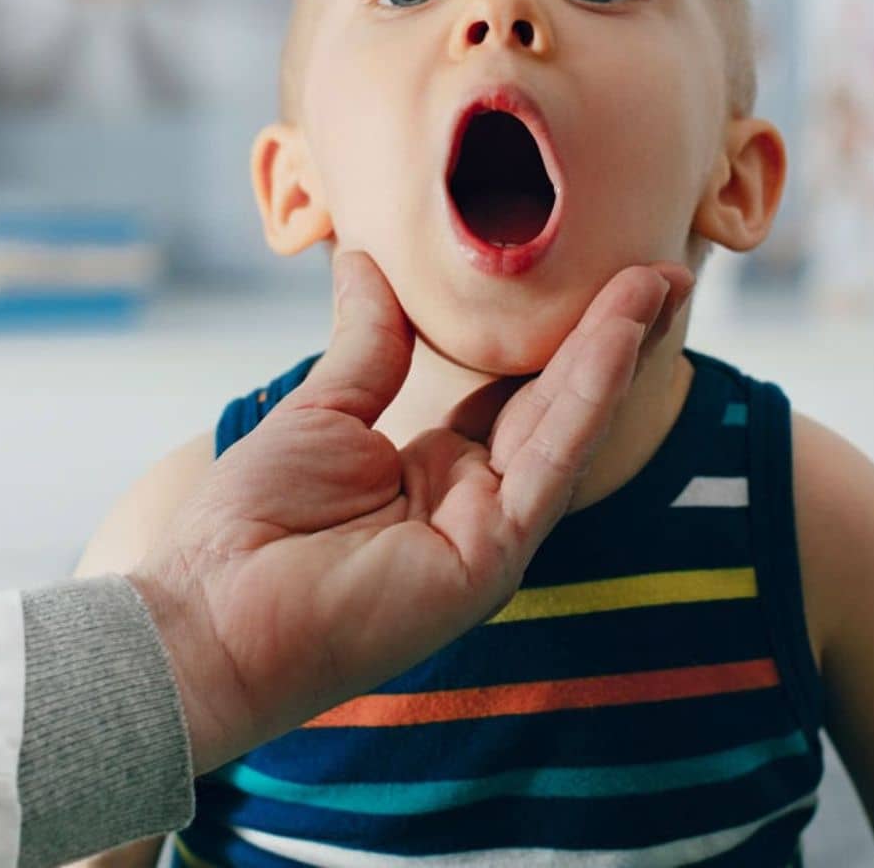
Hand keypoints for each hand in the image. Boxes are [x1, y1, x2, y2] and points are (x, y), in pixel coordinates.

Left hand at [128, 251, 691, 772]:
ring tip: (662, 280)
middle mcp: (473, 502)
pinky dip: (589, 392)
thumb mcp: (322, 410)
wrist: (208, 614)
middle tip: (665, 268)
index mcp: (432, 472)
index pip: (513, 389)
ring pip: (568, 424)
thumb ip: (367, 342)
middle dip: (613, 333)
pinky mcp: (491, 556)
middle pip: (557, 402)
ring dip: (617, 349)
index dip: (557, 332)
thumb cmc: (248, 526)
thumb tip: (364, 259)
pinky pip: (550, 461)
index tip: (596, 270)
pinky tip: (616, 335)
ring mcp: (488, 532)